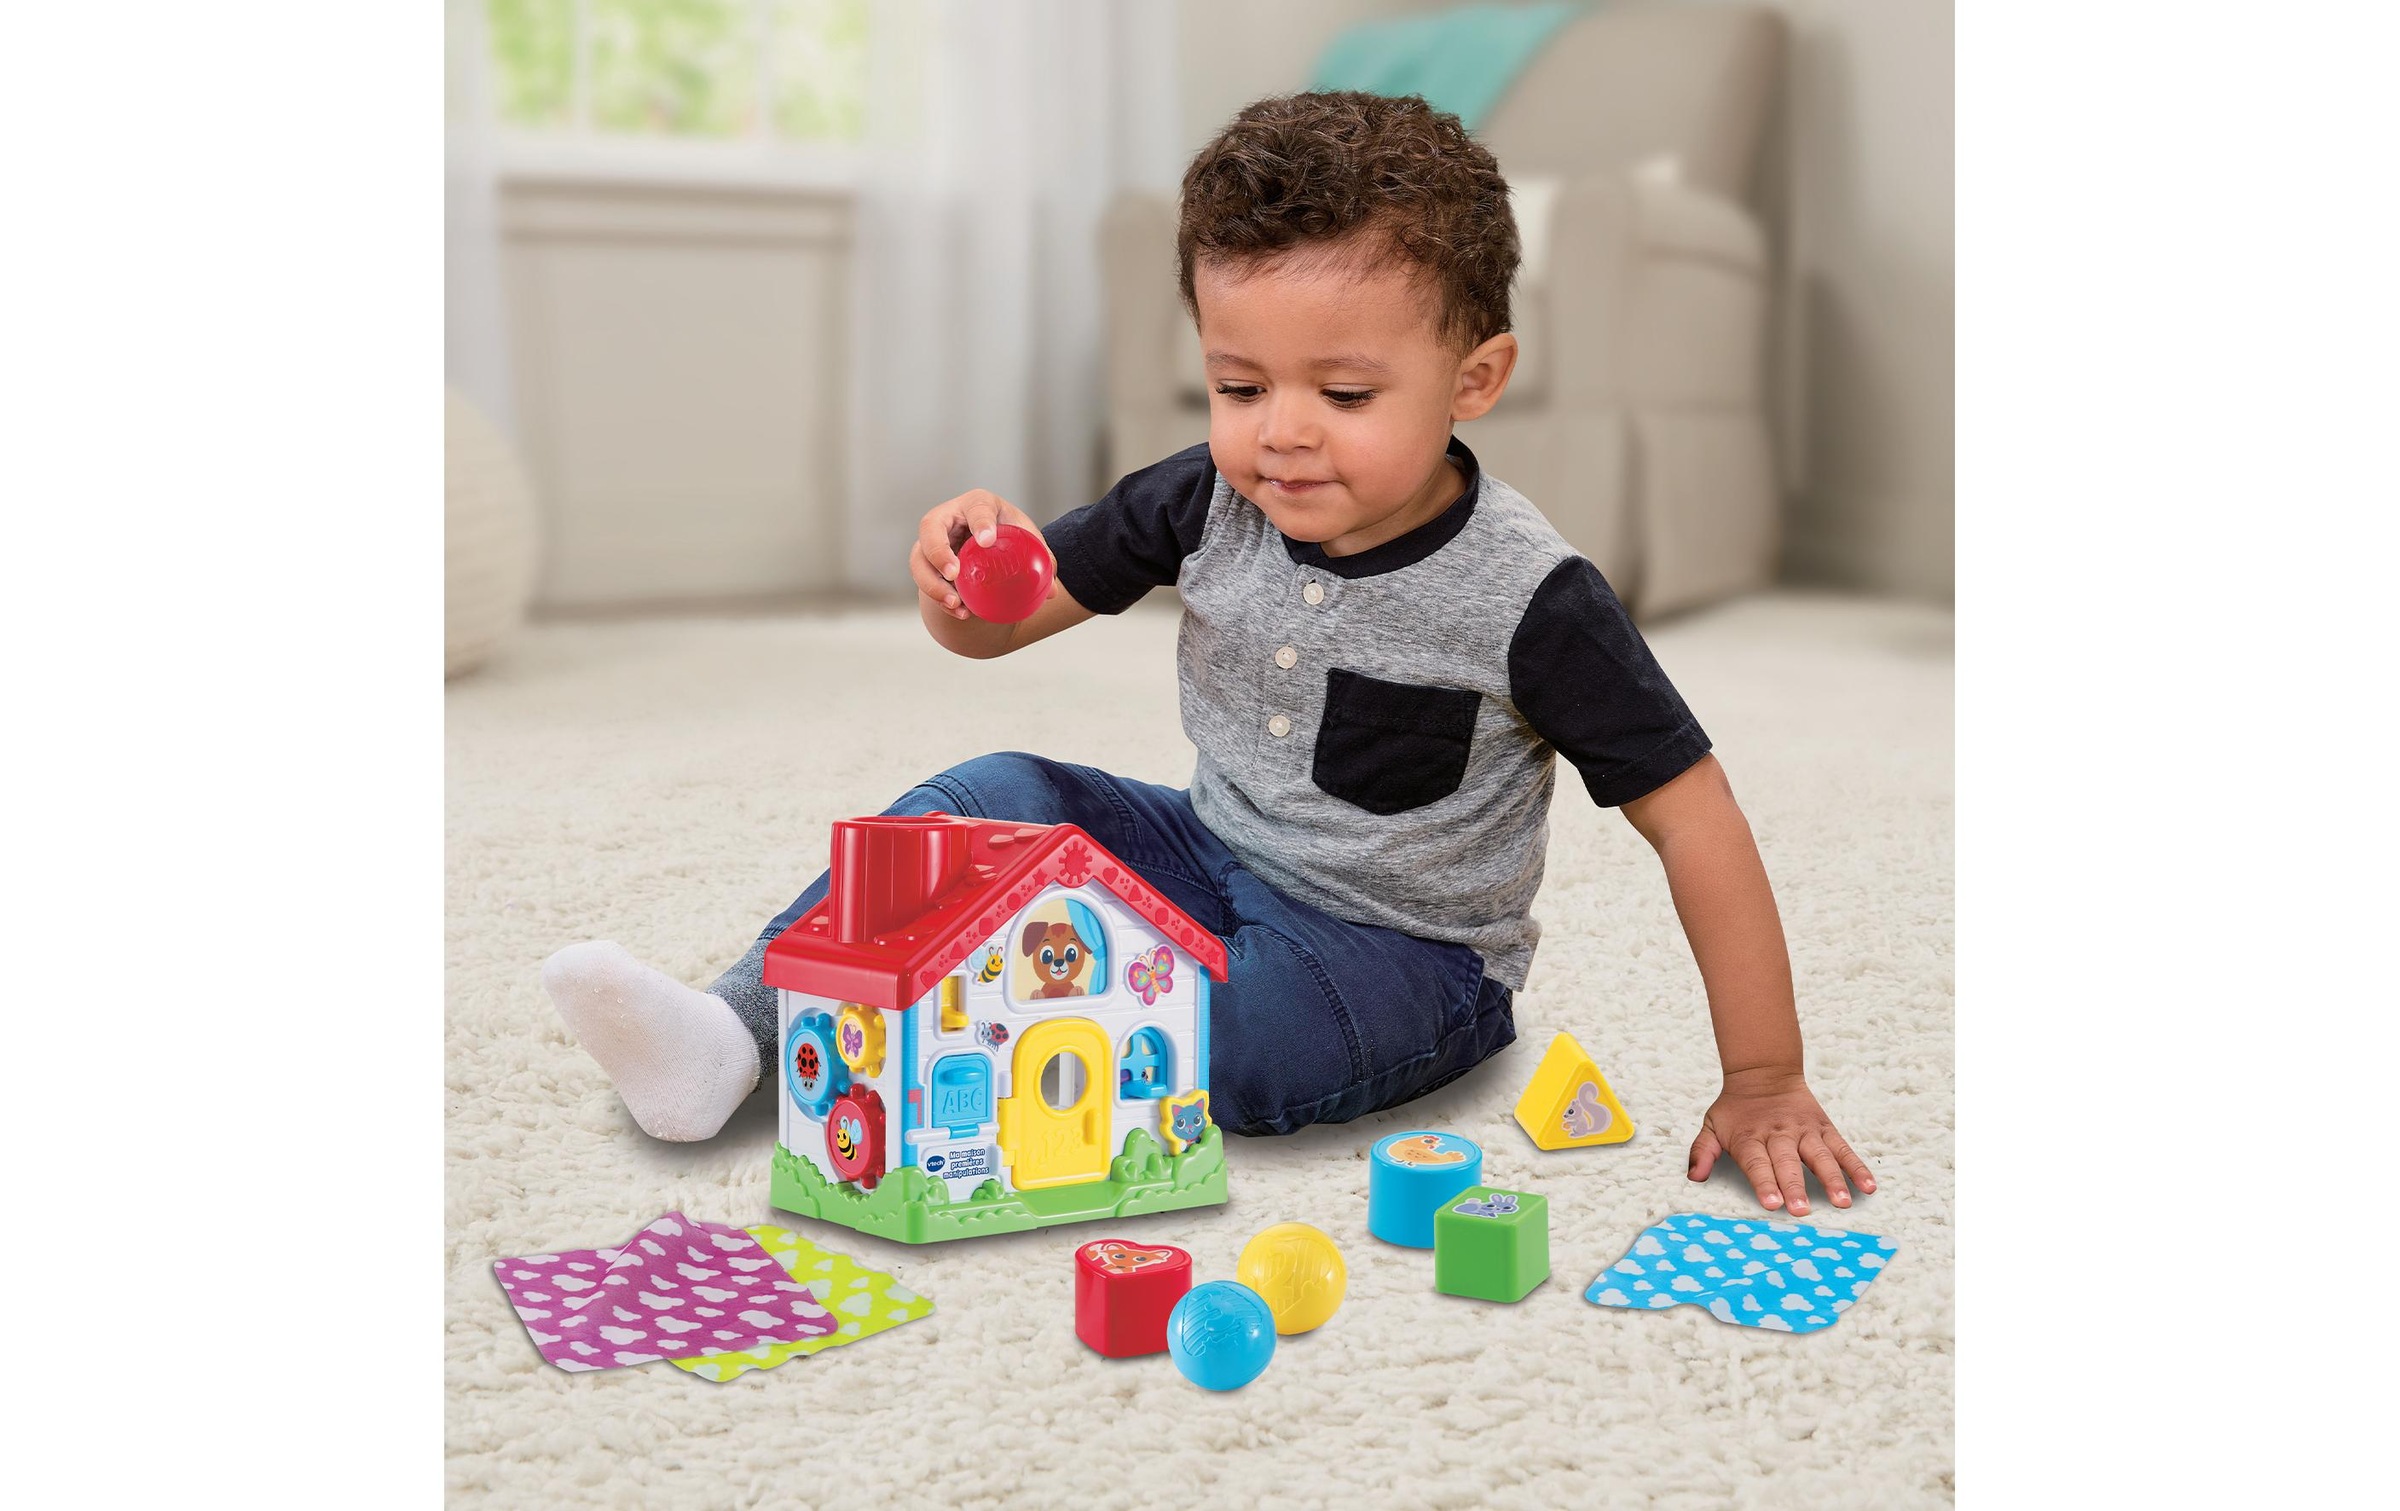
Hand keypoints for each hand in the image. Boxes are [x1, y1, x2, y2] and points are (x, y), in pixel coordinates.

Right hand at [911, 488, 1038, 620]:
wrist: (989, 547)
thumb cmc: (1008, 535)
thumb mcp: (1027, 539)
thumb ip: (1042, 560)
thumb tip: (1050, 591)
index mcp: (977, 504)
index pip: (976, 507)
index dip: (980, 522)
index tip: (987, 541)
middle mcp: (948, 518)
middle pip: (930, 527)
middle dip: (938, 551)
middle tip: (953, 573)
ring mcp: (932, 541)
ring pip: (919, 559)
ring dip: (933, 584)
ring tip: (956, 603)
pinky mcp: (926, 564)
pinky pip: (924, 581)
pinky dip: (939, 599)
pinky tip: (959, 612)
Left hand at [1687, 1069, 1875, 1215]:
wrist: (1764, 1073)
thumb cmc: (1736, 1109)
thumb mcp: (1712, 1124)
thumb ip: (1701, 1151)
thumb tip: (1694, 1177)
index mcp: (1750, 1137)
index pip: (1757, 1163)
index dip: (1764, 1183)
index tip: (1771, 1204)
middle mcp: (1779, 1134)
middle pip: (1788, 1163)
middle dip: (1794, 1187)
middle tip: (1801, 1211)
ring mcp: (1805, 1131)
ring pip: (1820, 1156)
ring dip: (1832, 1180)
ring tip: (1842, 1203)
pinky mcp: (1824, 1129)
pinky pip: (1843, 1149)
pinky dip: (1856, 1167)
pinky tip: (1867, 1186)